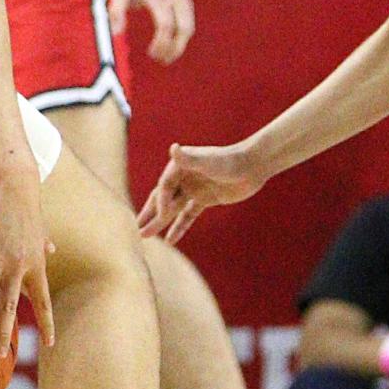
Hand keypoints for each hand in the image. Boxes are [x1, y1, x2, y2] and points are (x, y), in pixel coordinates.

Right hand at [0, 170, 54, 360]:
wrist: (14, 183)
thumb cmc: (26, 206)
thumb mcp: (40, 229)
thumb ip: (44, 245)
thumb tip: (52, 249)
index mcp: (35, 266)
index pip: (43, 302)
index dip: (46, 323)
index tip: (50, 344)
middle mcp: (18, 266)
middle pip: (11, 306)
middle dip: (4, 333)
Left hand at [109, 0, 194, 64]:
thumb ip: (116, 10)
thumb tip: (117, 33)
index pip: (165, 25)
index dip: (161, 42)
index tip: (151, 53)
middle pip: (184, 28)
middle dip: (175, 47)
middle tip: (161, 60)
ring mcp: (183, 1)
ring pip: (189, 29)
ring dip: (179, 46)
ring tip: (165, 58)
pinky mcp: (186, 5)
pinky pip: (188, 26)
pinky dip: (181, 39)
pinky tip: (169, 48)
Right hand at [137, 141, 266, 243]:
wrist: (252, 165)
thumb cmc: (229, 161)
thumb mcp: (208, 161)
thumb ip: (189, 158)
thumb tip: (174, 148)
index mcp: (179, 166)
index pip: (164, 186)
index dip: (161, 201)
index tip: (163, 215)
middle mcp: (183, 177)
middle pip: (162, 198)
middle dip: (149, 213)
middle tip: (136, 228)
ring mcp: (193, 189)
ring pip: (173, 209)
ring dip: (160, 222)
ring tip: (145, 235)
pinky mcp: (204, 199)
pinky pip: (188, 216)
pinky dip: (179, 227)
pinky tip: (170, 240)